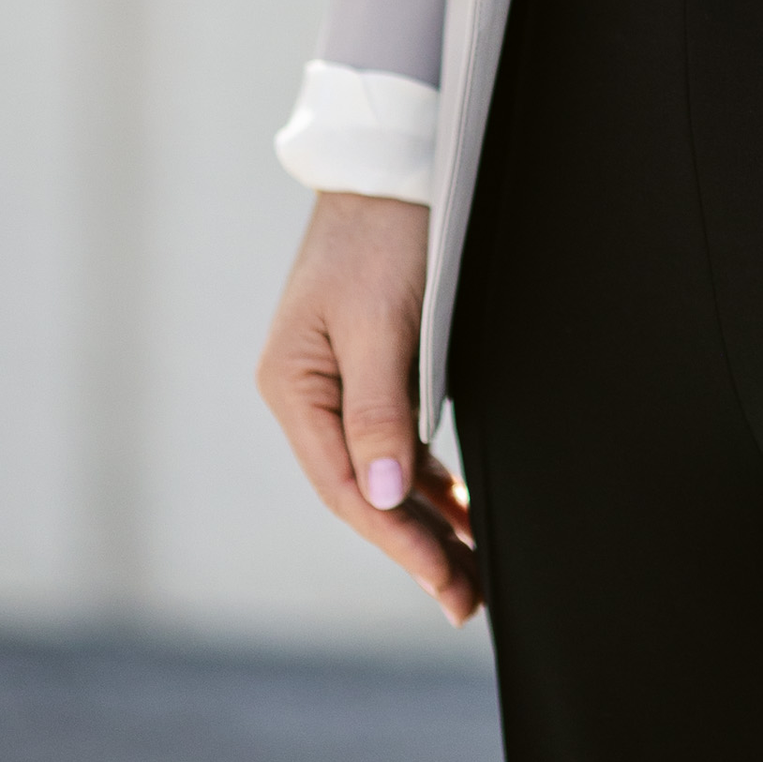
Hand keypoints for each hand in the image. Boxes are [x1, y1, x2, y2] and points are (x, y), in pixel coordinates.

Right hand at [256, 193, 481, 624]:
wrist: (391, 162)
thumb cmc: (384, 233)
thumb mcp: (379, 321)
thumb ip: (379, 411)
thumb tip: (381, 497)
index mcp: (293, 386)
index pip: (344, 488)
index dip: (396, 540)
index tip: (443, 580)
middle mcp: (307, 392)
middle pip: (361, 491)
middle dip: (414, 547)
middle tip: (464, 599)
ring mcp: (336, 382)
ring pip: (382, 472)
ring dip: (425, 520)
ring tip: (469, 572)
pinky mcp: (370, 367)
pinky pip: (396, 442)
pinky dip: (428, 478)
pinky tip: (458, 509)